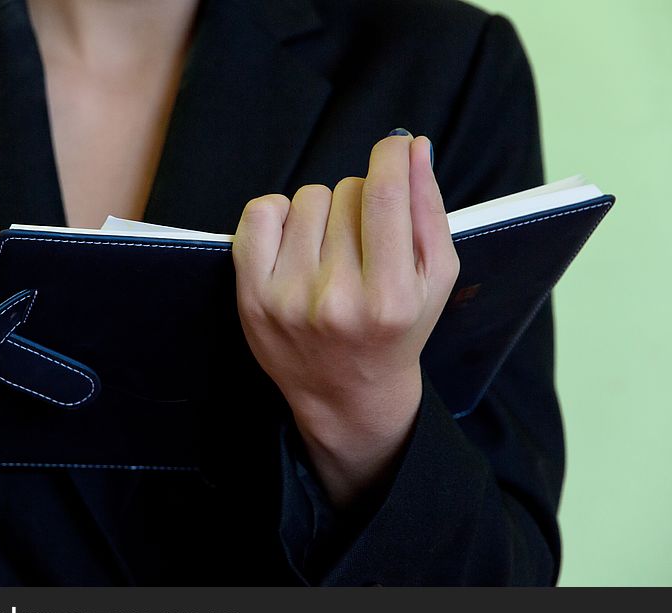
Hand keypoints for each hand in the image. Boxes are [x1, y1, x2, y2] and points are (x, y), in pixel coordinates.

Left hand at [232, 133, 458, 507]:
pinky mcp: (252, 297)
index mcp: (389, 297)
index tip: (394, 147)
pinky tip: (296, 242)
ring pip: (308, 198)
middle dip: (362, 200)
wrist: (345, 392)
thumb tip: (413, 146)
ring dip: (324, 211)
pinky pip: (262, 212)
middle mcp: (335, 299)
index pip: (384, 195)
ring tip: (332, 249)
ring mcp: (287, 298)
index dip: (391, 155)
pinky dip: (280, 214)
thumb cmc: (398, 329)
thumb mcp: (434, 278)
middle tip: (364, 239)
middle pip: (348, 192)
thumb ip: (428, 210)